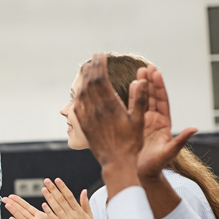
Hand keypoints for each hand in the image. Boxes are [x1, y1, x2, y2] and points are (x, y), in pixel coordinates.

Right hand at [2, 194, 69, 218]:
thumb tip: (52, 195)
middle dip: (13, 205)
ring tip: (7, 205)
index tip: (11, 195)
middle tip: (4, 198)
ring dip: (14, 212)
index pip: (27, 207)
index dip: (19, 201)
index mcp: (40, 217)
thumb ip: (52, 208)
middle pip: (22, 212)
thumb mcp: (57, 218)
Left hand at [40, 179, 106, 218]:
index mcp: (79, 212)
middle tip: (46, 181)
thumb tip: (84, 191)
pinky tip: (44, 205)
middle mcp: (73, 216)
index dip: (62, 187)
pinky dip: (49, 212)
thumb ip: (85, 203)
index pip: (69, 196)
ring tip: (43, 189)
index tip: (57, 180)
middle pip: (61, 199)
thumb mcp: (90, 217)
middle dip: (53, 189)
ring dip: (49, 198)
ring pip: (57, 208)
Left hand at [74, 53, 146, 168]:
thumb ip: (139, 99)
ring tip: (86, 69)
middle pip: (89, 83)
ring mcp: (87, 118)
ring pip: (81, 93)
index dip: (99, 66)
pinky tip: (80, 90)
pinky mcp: (84, 126)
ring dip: (83, 79)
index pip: (100, 80)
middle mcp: (95, 110)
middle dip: (91, 68)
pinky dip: (78, 94)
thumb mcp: (138, 121)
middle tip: (94, 57)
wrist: (116, 163)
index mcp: (109, 106)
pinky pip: (77, 106)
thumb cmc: (130, 143)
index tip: (101, 55)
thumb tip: (141, 80)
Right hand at [134, 65, 196, 178]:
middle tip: (146, 66)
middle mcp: (154, 119)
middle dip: (150, 81)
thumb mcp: (169, 153)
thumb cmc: (155, 166)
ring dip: (141, 85)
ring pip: (143, 99)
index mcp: (164, 123)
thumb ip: (180, 140)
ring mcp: (143, 121)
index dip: (159, 86)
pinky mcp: (133, 124)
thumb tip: (194, 128)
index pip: (162, 100)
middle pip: (153, 96)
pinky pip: (132, 107)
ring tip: (138, 71)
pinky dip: (131, 96)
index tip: (156, 73)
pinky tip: (127, 86)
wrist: (141, 174)